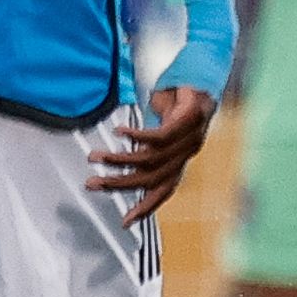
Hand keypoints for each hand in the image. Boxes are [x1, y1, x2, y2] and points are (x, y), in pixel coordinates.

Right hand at [90, 86, 217, 225]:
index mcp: (182, 158)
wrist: (205, 74)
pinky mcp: (189, 118)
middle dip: (120, 184)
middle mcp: (187, 152)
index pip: (164, 191)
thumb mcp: (163, 128)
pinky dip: (137, 136)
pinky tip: (119, 133)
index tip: (125, 222)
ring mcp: (190, 137)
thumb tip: (126, 155)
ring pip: (151, 159)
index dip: (147, 207)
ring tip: (96, 157)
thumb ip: (148, 146)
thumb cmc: (181, 102)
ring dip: (120, 160)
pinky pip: (160, 135)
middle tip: (92, 184)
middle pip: (151, 178)